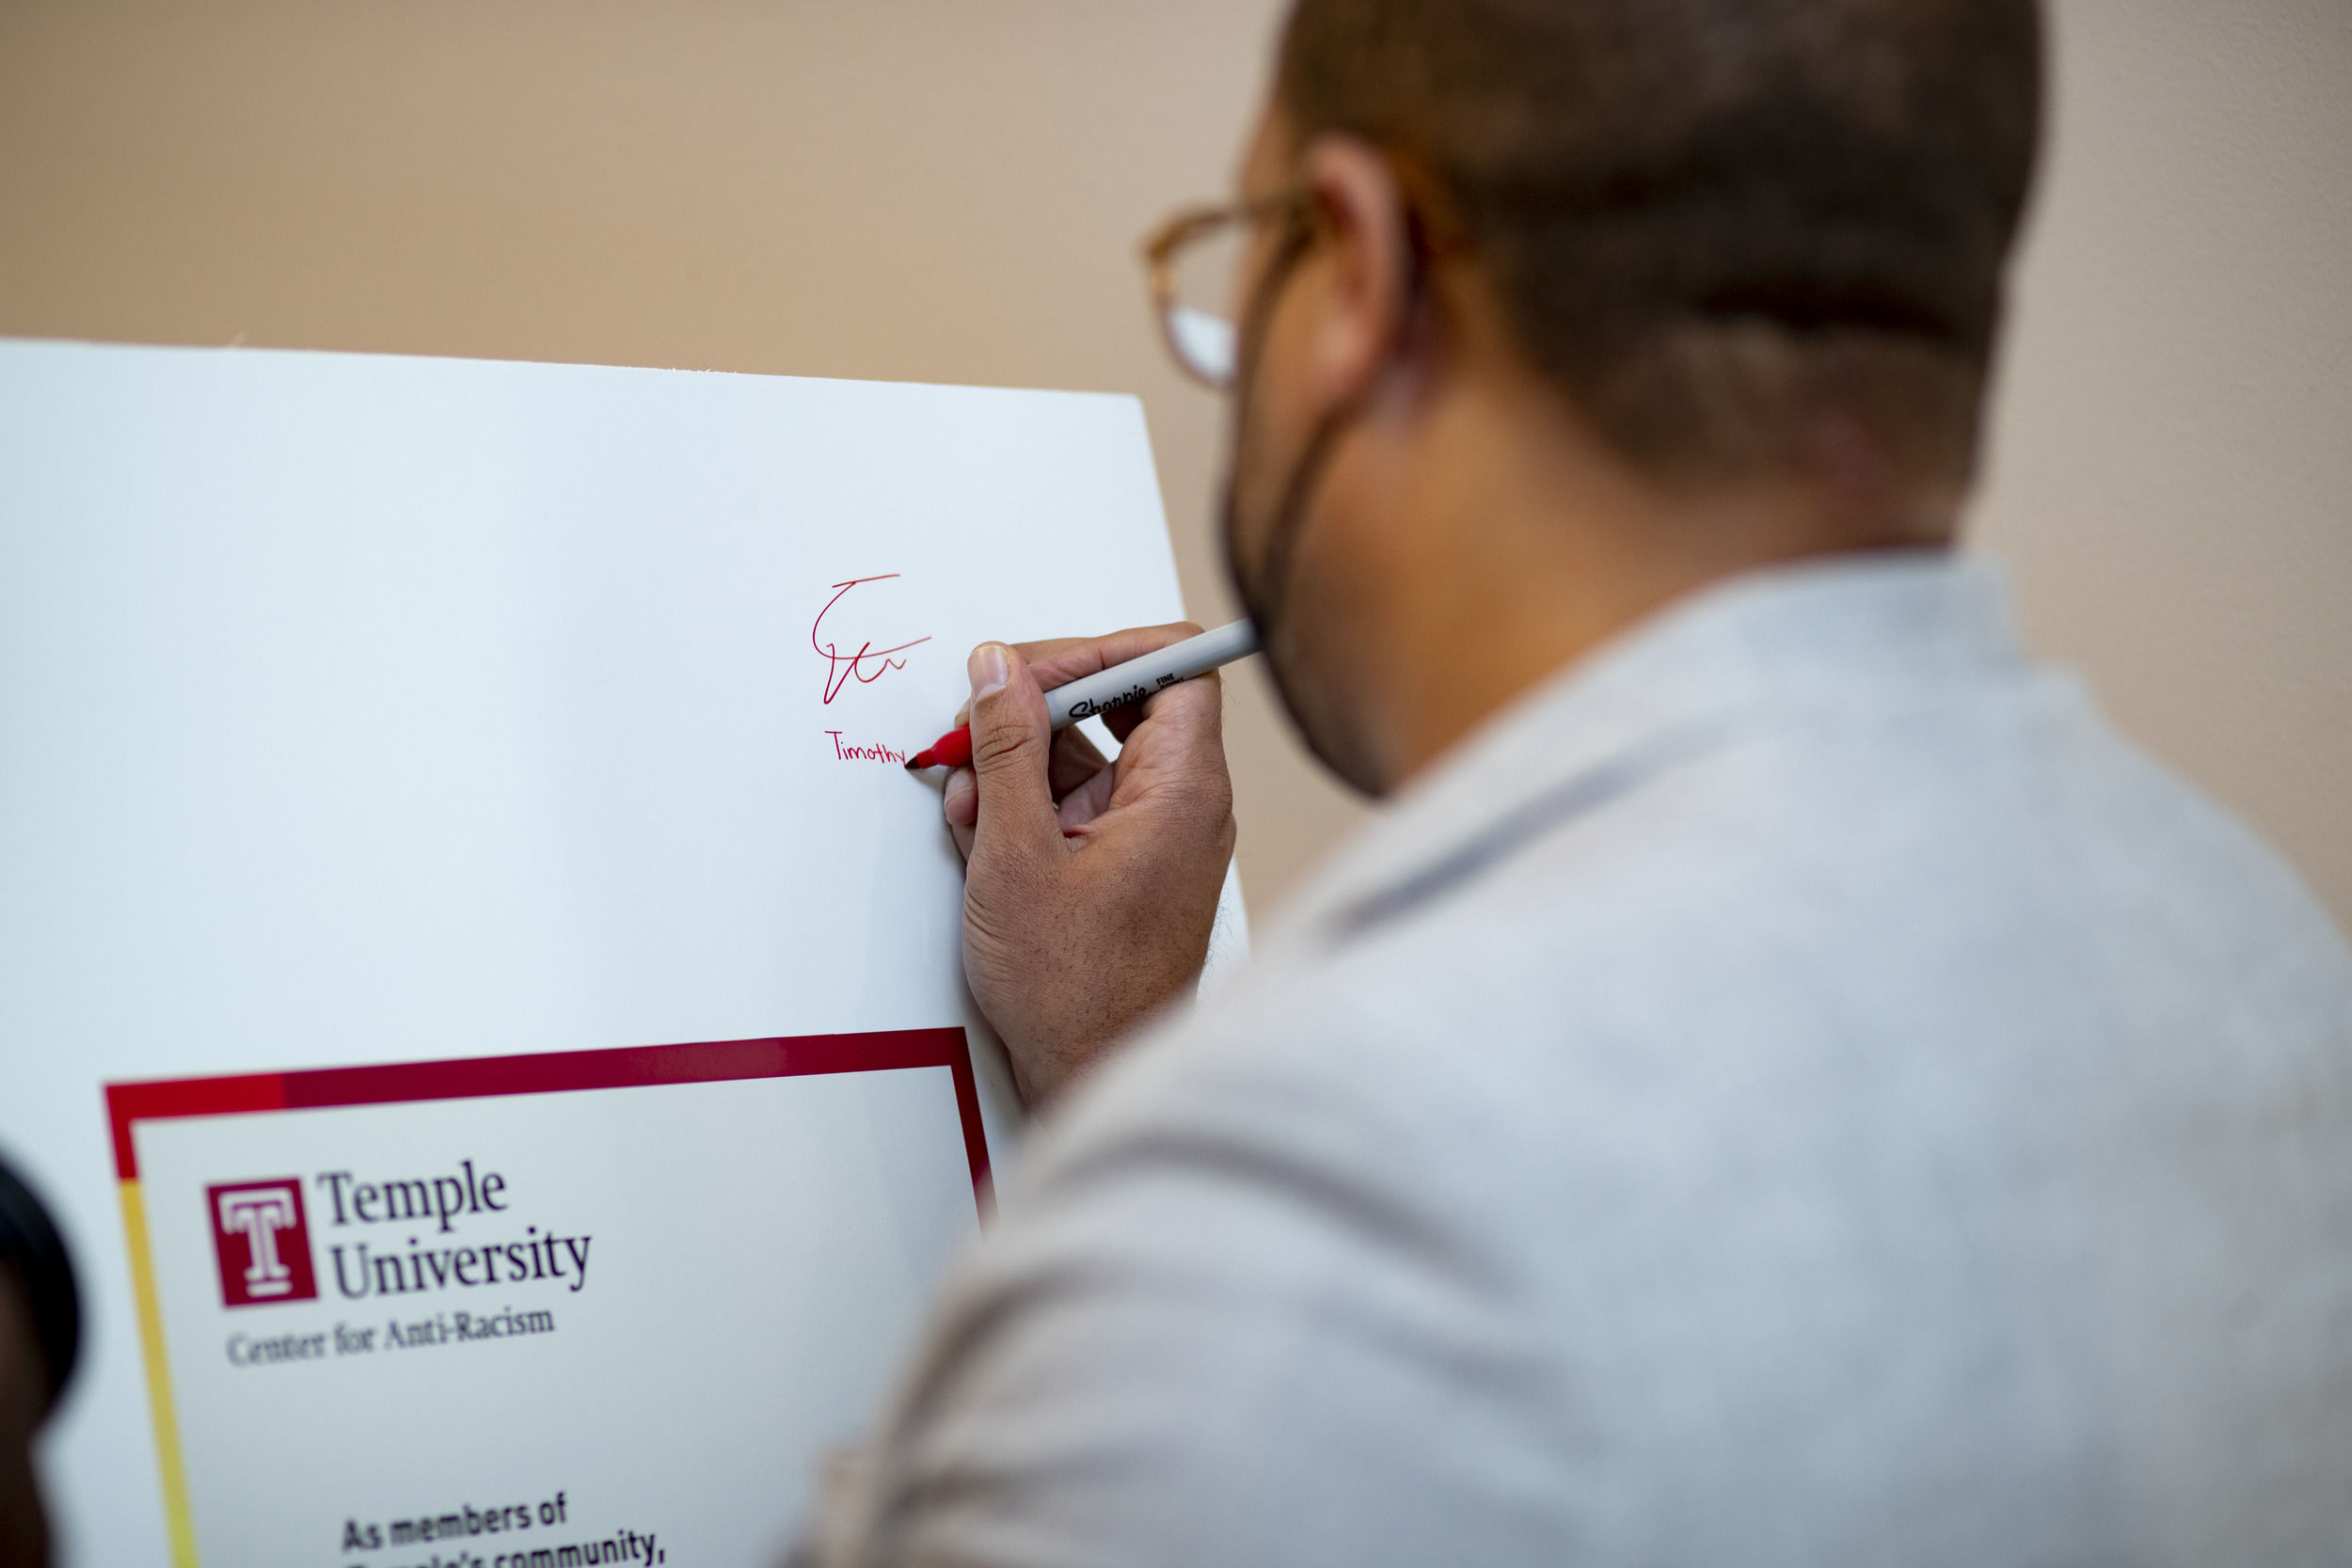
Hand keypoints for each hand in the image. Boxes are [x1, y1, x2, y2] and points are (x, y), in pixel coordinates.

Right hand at [943, 625, 1236, 1104]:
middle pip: (1123, 704)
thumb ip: (1006, 747)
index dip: (1099, 650)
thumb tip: (997, 668)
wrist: (1091, 1079)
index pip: (1173, 663)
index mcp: (1183, 791)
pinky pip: (1082, 806)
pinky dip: (1029, 806)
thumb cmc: (1075, 992)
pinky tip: (980, 829)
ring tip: (966, 793)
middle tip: (977, 724)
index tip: (1029, 672)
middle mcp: (1185, 806)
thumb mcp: (1015, 853)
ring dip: (1020, 764)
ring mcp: (1159, 838)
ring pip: (1092, 758)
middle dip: (1038, 707)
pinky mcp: (1130, 868)